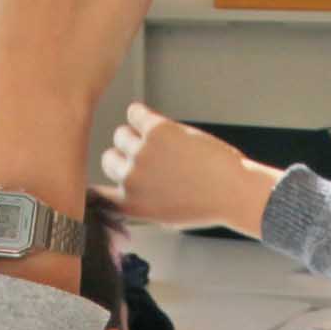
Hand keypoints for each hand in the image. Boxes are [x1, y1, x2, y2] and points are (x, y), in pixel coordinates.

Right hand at [101, 102, 278, 236]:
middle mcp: (130, 180)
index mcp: (130, 205)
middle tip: (147, 155)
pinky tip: (149, 118)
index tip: (113, 175)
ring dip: (135, 135)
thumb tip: (122, 189)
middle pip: (109, 157)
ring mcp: (142, 153)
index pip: (97, 193)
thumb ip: (140, 204)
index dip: (106, 181)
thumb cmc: (206, 205)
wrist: (233, 191)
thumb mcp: (165, 216)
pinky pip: (135, 113)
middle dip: (125, 156)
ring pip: (121, 134)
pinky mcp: (157, 130)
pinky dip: (139, 113)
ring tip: (156, 140)